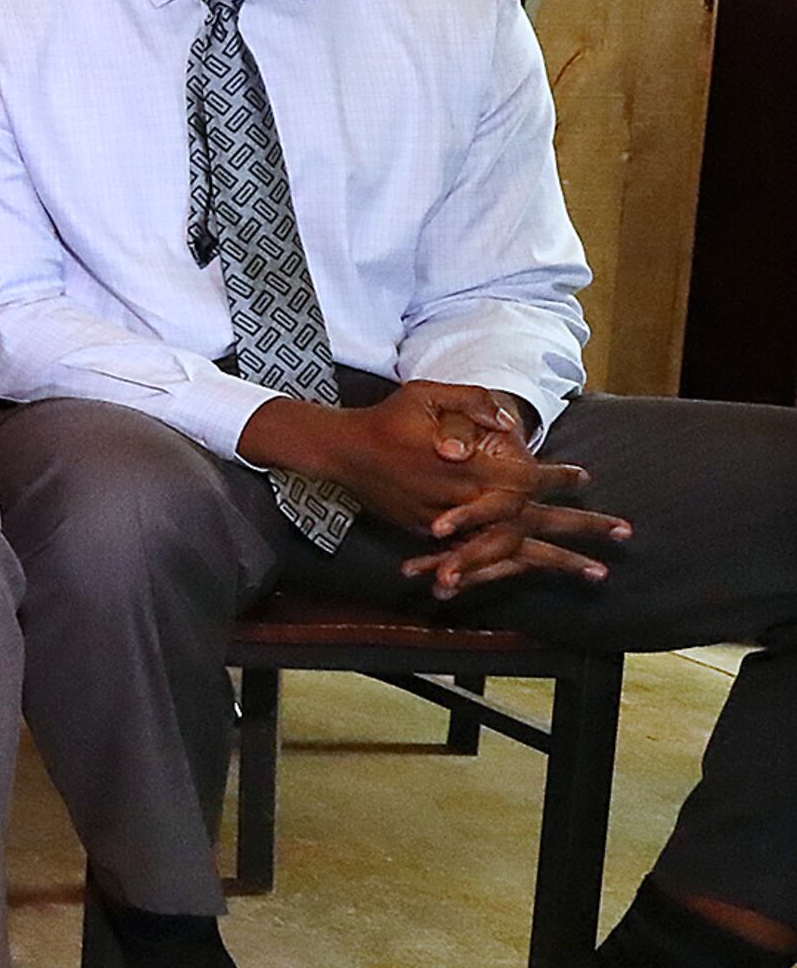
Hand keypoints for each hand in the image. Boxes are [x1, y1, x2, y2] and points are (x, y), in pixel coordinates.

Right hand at [240, 382, 617, 575]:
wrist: (341, 453)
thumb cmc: (386, 419)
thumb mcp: (426, 393)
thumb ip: (471, 402)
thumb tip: (510, 422)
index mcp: (469, 468)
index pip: (525, 475)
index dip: (558, 477)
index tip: (586, 478)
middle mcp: (466, 501)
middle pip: (533, 521)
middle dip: (582, 528)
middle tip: (626, 534)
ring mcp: (449, 524)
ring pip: (513, 551)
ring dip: (558, 562)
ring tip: (598, 573)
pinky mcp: (433, 536)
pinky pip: (480, 559)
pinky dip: (512, 569)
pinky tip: (540, 575)